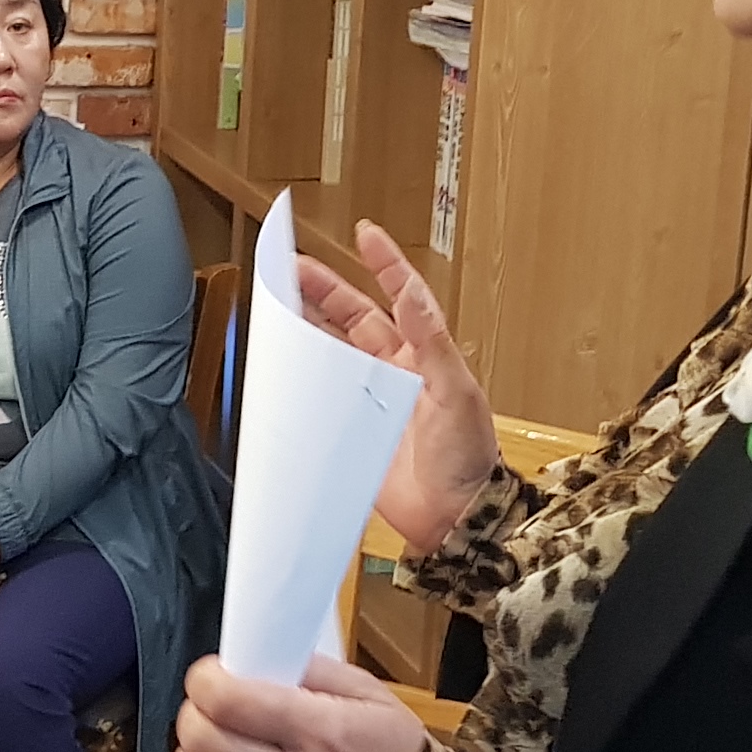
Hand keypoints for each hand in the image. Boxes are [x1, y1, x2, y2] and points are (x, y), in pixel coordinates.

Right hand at [300, 221, 502, 556]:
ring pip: (334, 348)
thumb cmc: (469, 458)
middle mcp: (395, 371)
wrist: (455, 517)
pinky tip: (284, 361)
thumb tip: (413, 295)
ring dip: (310, 323)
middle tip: (296, 266)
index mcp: (425, 356)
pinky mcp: (353, 428)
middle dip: (326, 288)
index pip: (402, 298)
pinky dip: (302, 375)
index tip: (366, 234)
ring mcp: (372, 399)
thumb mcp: (457, 393)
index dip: (385, 264)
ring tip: (282, 299)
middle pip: (354, 318)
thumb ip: (434, 343)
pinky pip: (322, 394)